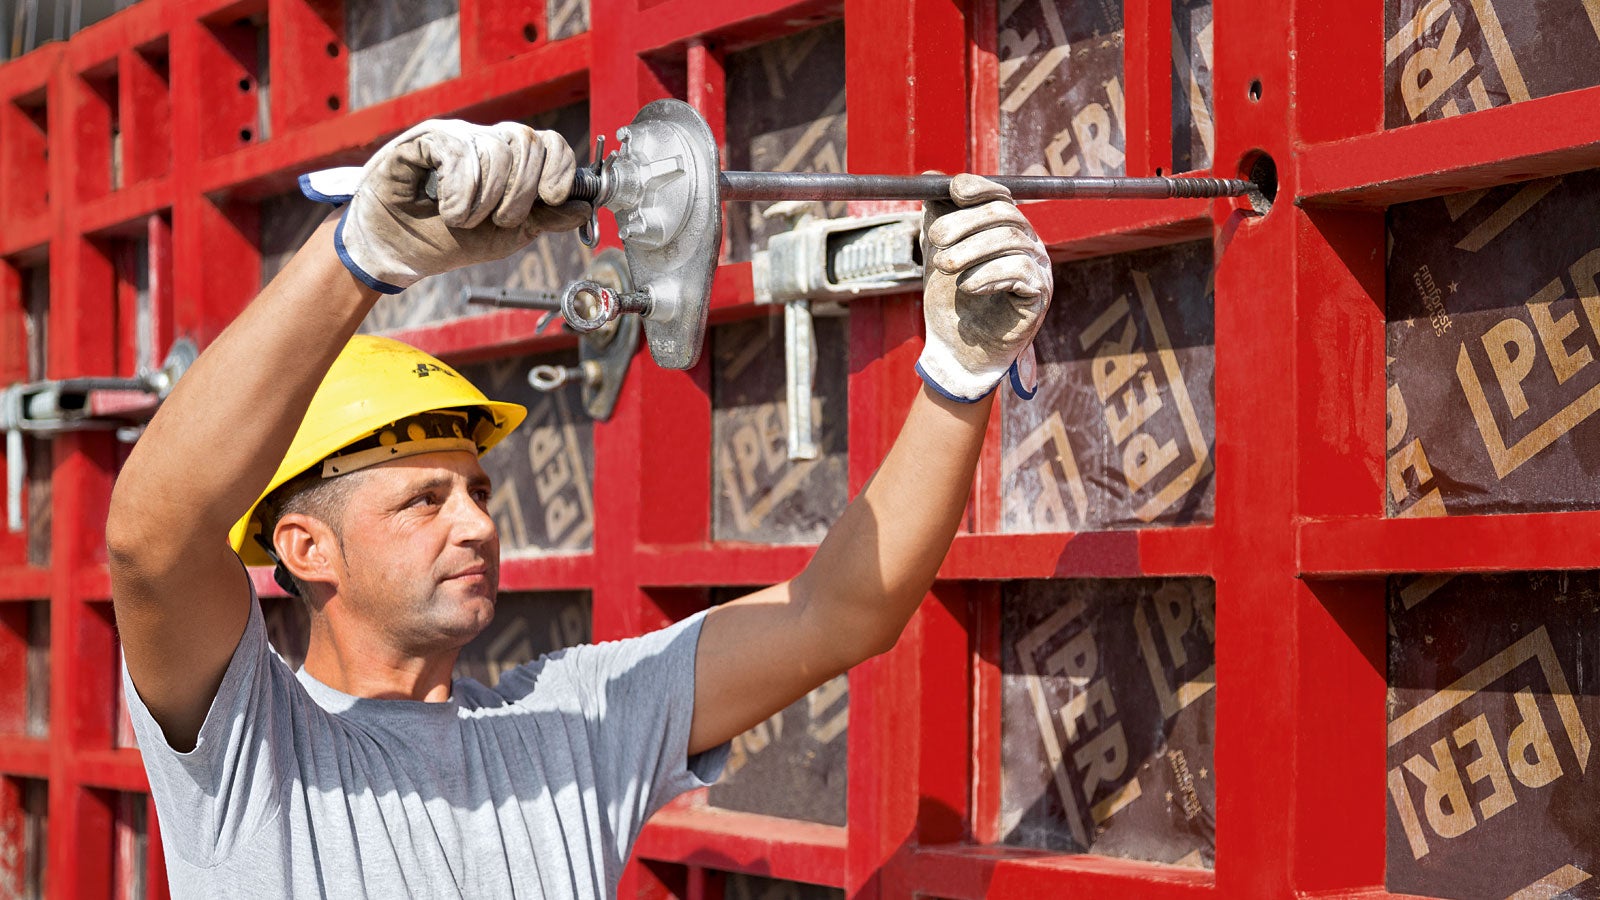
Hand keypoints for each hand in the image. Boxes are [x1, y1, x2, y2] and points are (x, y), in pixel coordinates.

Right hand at [298, 120, 589, 293]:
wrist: (397, 254)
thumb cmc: (447, 241)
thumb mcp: (506, 236)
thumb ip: (545, 220)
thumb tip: (585, 206)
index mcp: (509, 161)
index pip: (549, 143)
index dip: (559, 168)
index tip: (553, 197)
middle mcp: (484, 141)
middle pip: (527, 141)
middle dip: (521, 192)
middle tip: (500, 219)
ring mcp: (453, 137)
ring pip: (495, 148)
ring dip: (486, 199)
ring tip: (464, 220)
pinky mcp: (421, 141)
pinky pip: (458, 151)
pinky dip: (461, 191)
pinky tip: (449, 210)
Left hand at [915, 174, 1052, 401]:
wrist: (955, 348)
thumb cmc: (949, 302)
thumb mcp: (938, 253)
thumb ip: (936, 217)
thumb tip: (930, 177)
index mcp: (1004, 228)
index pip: (1000, 194)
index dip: (978, 187)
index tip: (952, 190)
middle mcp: (1027, 242)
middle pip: (1004, 214)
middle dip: (965, 222)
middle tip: (935, 239)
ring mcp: (1038, 267)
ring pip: (1010, 240)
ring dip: (970, 250)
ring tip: (943, 266)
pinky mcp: (1040, 294)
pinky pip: (1019, 272)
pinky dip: (988, 275)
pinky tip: (967, 286)